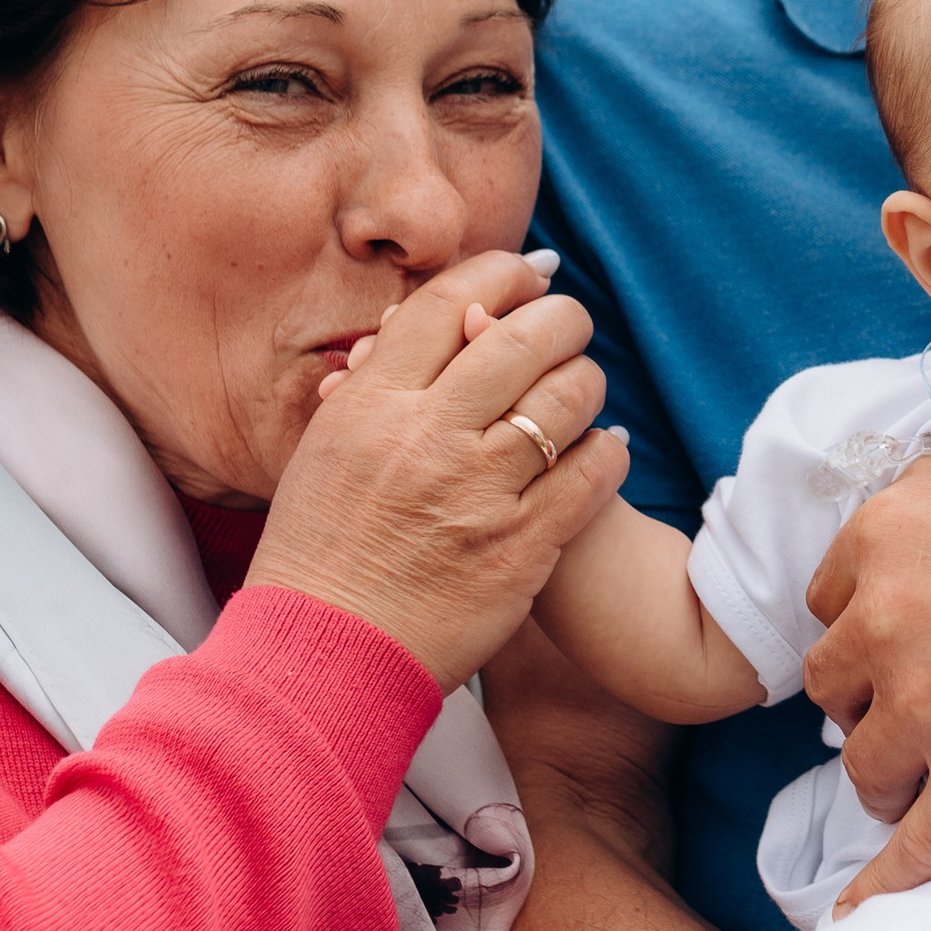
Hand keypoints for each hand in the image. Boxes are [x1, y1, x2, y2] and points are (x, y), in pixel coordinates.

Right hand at [249, 251, 626, 688]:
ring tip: (583, 388)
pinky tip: (604, 448)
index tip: (526, 276)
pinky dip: (608, 451)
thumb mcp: (328, 450)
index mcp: (369, 406)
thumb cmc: (322, 551)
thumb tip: (448, 317)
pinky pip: (594, 473)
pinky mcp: (522, 547)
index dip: (499, 274)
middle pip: (523, 339)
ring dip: (587, 383)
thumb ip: (382, 383)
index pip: (445, 304)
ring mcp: (478, 494)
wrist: (327, 656)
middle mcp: (426, 440)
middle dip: (562, 319)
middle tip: (570, 326)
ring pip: (569, 399)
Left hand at [804, 443, 930, 902]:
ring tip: (929, 779)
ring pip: (864, 766)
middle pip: (833, 686)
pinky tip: (860, 915)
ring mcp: (927, 705)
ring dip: (891, 777)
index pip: (830, 604)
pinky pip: (911, 847)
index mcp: (888, 535)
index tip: (903, 646)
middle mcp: (887, 619)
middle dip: (869, 701)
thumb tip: (891, 540)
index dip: (869, 628)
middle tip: (921, 708)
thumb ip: (929, 501)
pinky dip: (882, 884)